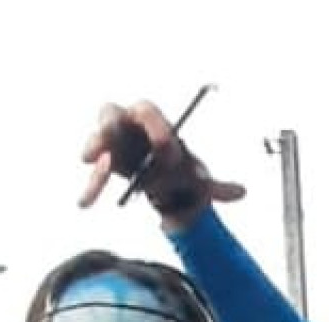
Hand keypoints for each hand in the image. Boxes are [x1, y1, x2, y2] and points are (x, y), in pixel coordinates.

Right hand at [76, 100, 245, 223]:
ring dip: (95, 149)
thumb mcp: (199, 180)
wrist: (165, 186)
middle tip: (113, 139)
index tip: (162, 145)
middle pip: (111, 114)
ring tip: (95, 164)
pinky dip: (91, 187)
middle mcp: (128, 126)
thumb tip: (242, 193)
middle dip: (110, 126)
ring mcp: (112, 143)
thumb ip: (218, 187)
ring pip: (98, 139)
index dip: (153, 125)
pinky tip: (86, 203)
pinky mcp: (103, 164)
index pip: (147, 111)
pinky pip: (93, 173)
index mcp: (153, 123)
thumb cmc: (181, 173)